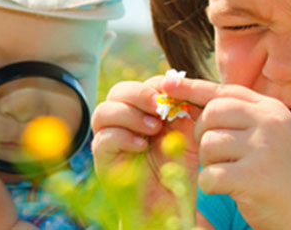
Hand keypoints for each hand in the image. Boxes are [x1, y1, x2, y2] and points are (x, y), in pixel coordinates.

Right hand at [91, 74, 199, 226]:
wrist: (168, 206)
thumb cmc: (179, 171)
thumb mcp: (188, 136)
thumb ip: (185, 110)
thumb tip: (180, 84)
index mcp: (143, 112)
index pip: (142, 85)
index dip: (157, 86)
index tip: (176, 94)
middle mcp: (123, 122)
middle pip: (118, 91)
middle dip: (140, 95)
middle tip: (160, 108)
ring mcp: (110, 139)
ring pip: (104, 111)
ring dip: (129, 114)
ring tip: (153, 129)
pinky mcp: (103, 159)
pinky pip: (103, 138)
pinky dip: (123, 137)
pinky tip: (142, 146)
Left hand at [162, 77, 290, 229]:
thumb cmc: (285, 173)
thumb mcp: (270, 135)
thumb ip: (241, 117)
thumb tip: (191, 95)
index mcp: (271, 110)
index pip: (225, 92)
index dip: (193, 88)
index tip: (167, 83)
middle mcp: (269, 123)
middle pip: (212, 114)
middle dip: (203, 134)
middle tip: (216, 154)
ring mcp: (264, 148)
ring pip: (209, 144)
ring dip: (209, 163)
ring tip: (229, 174)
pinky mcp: (255, 177)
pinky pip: (211, 175)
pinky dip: (211, 185)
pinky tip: (228, 190)